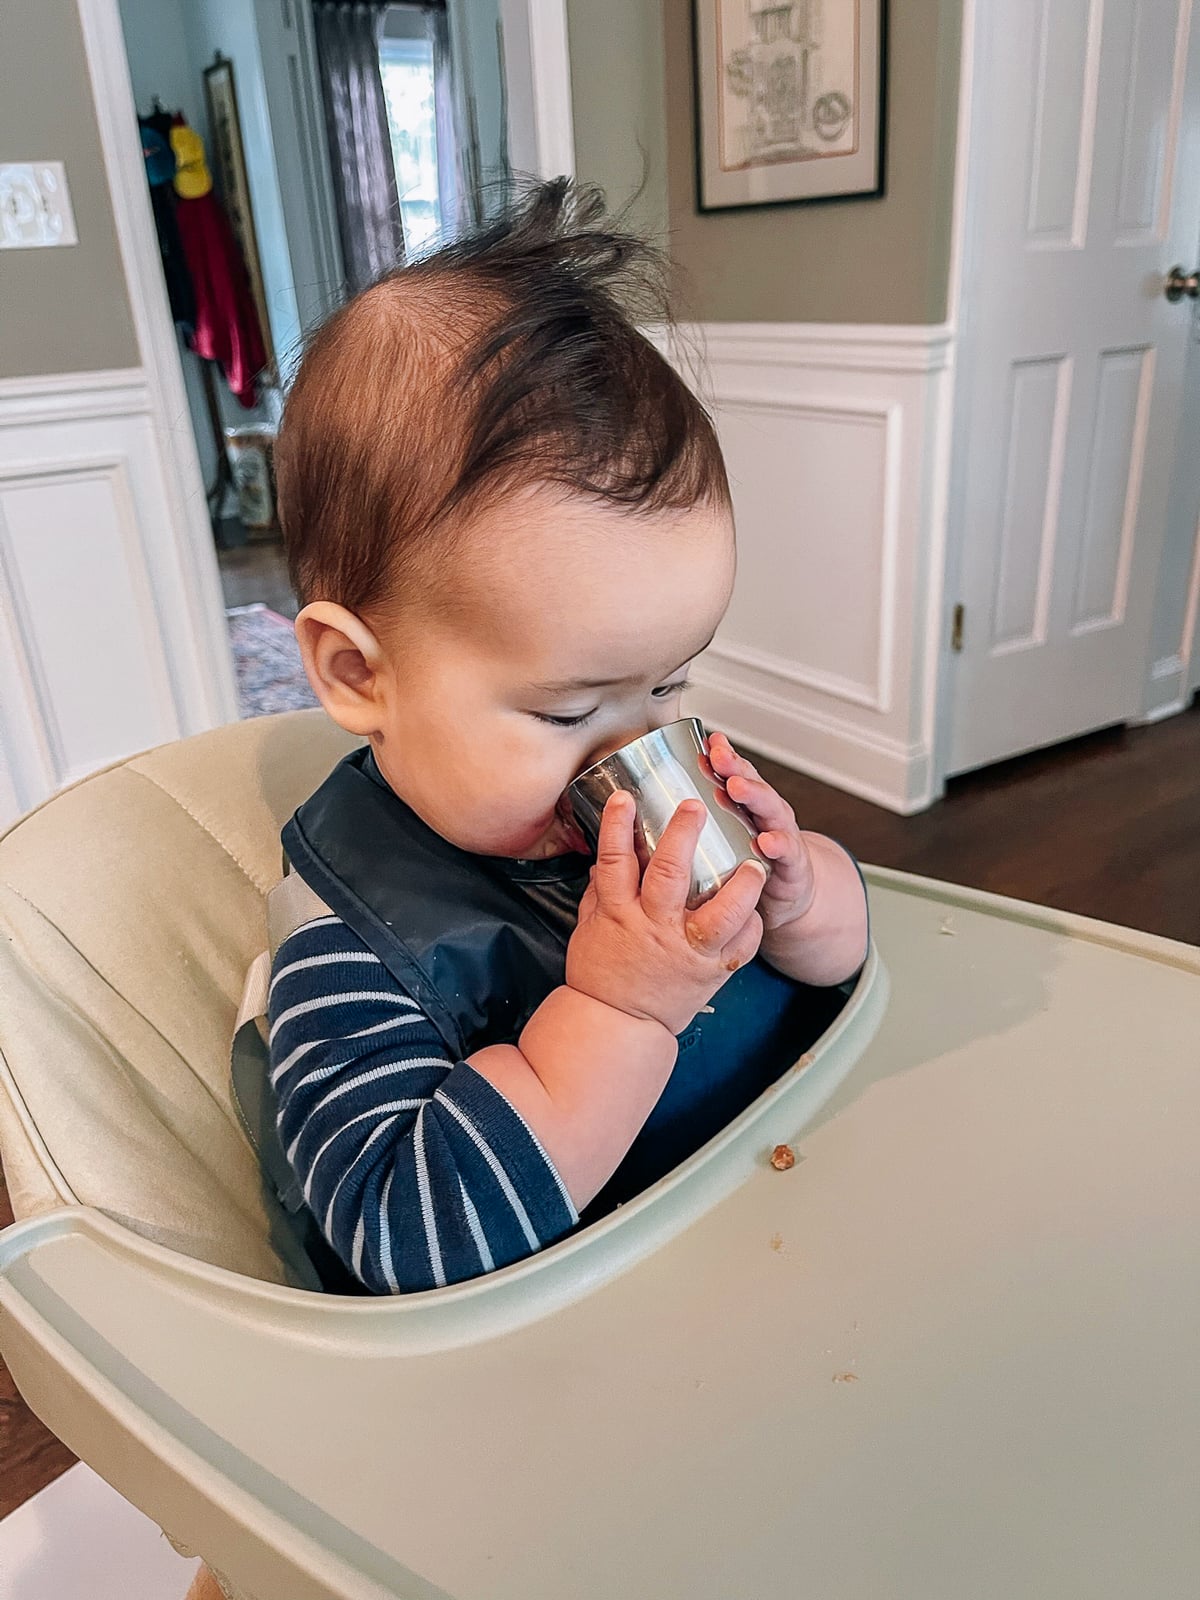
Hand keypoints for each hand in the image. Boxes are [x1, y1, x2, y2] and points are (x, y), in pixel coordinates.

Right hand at [566, 791, 766, 1035]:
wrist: (617, 1024)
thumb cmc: (600, 975)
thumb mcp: (589, 928)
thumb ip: (599, 892)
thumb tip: (603, 860)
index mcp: (619, 914)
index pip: (615, 861)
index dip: (618, 826)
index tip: (625, 797)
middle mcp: (654, 928)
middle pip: (670, 875)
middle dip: (683, 836)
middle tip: (695, 805)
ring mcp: (685, 950)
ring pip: (719, 914)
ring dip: (740, 886)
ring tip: (754, 864)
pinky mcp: (709, 971)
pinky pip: (739, 948)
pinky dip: (751, 927)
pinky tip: (757, 909)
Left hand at [705, 732, 867, 984]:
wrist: (790, 892)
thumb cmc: (750, 861)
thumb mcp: (724, 837)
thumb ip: (695, 822)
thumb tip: (651, 810)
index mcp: (744, 804)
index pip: (734, 773)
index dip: (722, 754)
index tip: (708, 741)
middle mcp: (764, 812)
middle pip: (750, 783)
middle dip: (735, 767)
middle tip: (718, 758)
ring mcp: (781, 833)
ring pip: (769, 808)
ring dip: (753, 795)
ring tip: (736, 787)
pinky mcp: (792, 862)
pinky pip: (786, 850)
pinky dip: (777, 844)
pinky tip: (766, 841)